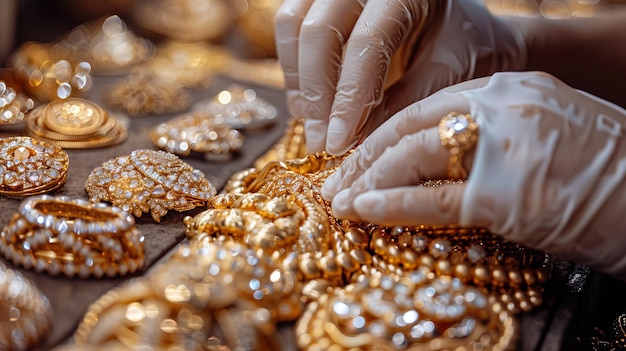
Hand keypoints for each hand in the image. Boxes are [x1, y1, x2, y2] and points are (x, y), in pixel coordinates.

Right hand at [275, 0, 526, 154]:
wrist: (462, 26)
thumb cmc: (462, 47)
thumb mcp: (447, 75)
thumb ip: (404, 105)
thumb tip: (354, 141)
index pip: (366, 44)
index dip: (348, 98)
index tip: (339, 143)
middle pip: (319, 31)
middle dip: (316, 95)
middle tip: (320, 144)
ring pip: (293, 24)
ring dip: (299, 82)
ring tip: (313, 127)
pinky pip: (289, 26)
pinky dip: (294, 69)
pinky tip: (309, 105)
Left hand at [321, 71, 625, 278]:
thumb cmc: (607, 171)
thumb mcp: (548, 130)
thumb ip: (496, 134)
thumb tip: (441, 157)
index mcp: (512, 89)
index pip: (428, 106)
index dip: (385, 133)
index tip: (359, 154)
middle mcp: (504, 106)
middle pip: (410, 126)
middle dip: (365, 155)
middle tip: (336, 179)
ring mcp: (504, 147)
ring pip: (413, 157)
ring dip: (369, 181)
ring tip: (340, 200)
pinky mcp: (507, 194)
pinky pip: (434, 198)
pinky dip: (394, 205)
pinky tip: (364, 210)